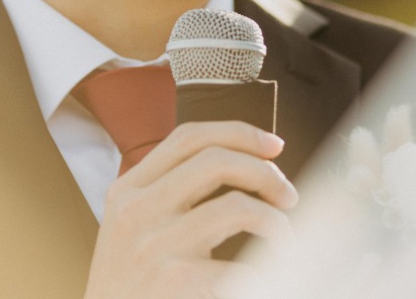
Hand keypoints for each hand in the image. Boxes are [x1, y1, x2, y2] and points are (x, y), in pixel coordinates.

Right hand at [83, 121, 296, 298]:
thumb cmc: (131, 283)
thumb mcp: (133, 225)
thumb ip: (170, 192)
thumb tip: (243, 163)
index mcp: (127, 189)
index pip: (189, 137)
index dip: (239, 133)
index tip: (274, 145)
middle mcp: (136, 210)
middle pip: (216, 160)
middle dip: (266, 172)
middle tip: (288, 196)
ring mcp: (153, 245)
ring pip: (236, 207)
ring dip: (275, 222)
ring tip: (284, 240)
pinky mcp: (173, 281)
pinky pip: (240, 266)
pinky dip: (266, 271)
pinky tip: (267, 280)